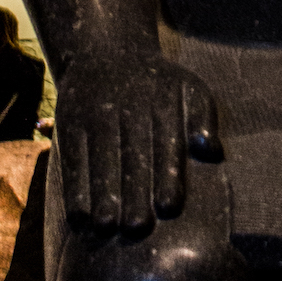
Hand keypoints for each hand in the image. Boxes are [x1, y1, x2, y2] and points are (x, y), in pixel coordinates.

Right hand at [55, 58, 221, 234]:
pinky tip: (80, 217)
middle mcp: (127, 107)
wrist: (107, 53)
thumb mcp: (190, 89)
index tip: (169, 208)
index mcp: (161, 102)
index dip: (168, 176)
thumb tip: (212, 151)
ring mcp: (95, 113)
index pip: (166, 143)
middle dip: (134, 193)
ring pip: (100, 160)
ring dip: (101, 196)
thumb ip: (206, 119)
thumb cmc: (159, 86)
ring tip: (107, 227)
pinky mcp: (69, 121)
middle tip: (138, 227)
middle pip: (131, 156)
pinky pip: (72, 158)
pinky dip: (74, 189)